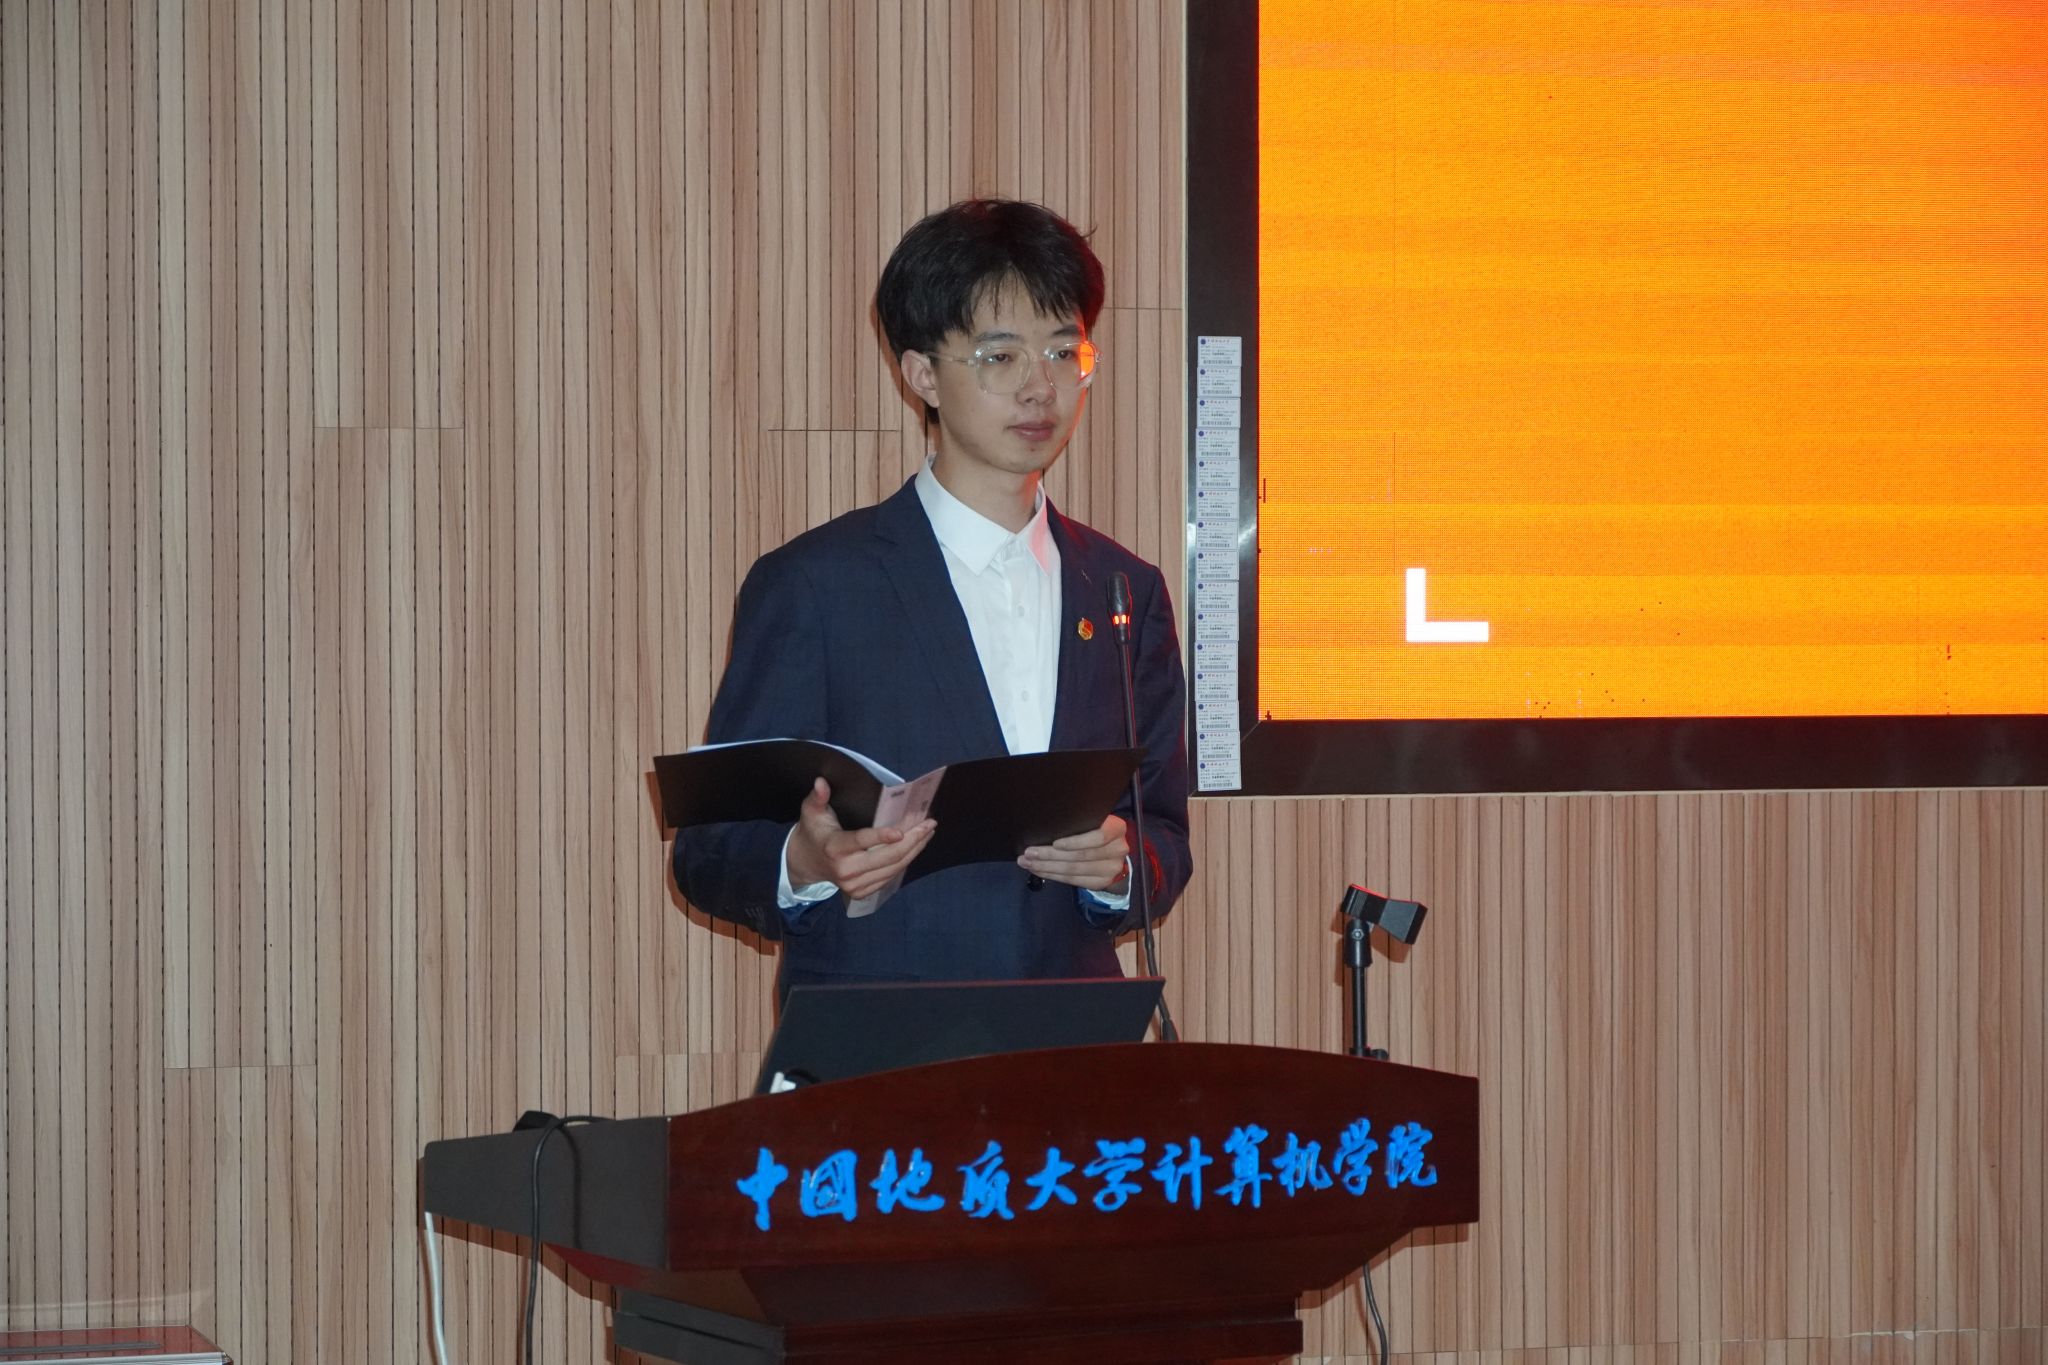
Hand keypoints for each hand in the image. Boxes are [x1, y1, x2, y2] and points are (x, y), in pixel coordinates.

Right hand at [786, 778, 936, 900]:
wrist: (806, 863)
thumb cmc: (813, 832)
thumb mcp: (811, 812)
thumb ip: (818, 797)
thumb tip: (821, 782)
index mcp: (834, 848)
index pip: (861, 841)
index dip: (881, 837)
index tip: (901, 831)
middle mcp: (846, 870)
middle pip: (887, 856)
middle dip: (913, 839)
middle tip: (929, 823)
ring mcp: (855, 885)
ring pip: (894, 867)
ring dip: (915, 849)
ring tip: (928, 832)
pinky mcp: (862, 892)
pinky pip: (891, 876)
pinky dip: (906, 860)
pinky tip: (916, 846)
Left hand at [1018, 814, 1129, 891]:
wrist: (1113, 853)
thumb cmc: (1095, 830)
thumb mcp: (1094, 820)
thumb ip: (1080, 822)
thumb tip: (1047, 825)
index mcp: (1116, 829)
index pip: (1098, 837)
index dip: (1075, 841)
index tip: (1054, 843)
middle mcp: (1118, 850)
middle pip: (1080, 856)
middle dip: (1050, 855)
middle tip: (1029, 853)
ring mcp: (1111, 869)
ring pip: (1074, 870)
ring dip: (1047, 867)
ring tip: (1027, 862)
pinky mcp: (1101, 882)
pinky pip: (1073, 881)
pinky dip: (1053, 876)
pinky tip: (1039, 870)